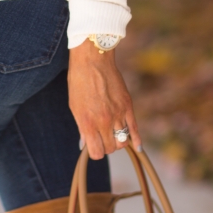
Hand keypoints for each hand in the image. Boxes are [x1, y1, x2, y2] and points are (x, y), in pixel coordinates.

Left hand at [67, 40, 141, 159]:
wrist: (92, 60)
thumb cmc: (79, 82)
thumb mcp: (74, 107)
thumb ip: (82, 128)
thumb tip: (84, 145)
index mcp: (88, 123)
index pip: (97, 152)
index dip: (95, 152)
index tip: (94, 146)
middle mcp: (104, 121)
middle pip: (111, 148)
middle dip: (107, 146)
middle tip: (103, 138)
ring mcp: (118, 114)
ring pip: (123, 142)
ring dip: (119, 141)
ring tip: (113, 134)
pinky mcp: (128, 106)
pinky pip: (135, 129)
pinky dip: (136, 140)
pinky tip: (137, 146)